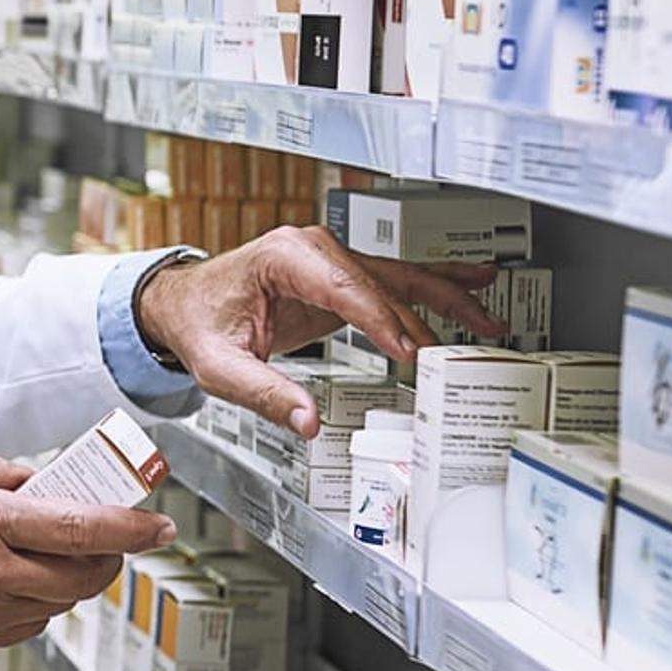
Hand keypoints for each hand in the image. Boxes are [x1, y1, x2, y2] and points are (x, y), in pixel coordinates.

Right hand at [0, 446, 168, 665]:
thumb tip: (31, 478)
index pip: (81, 527)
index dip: (131, 527)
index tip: (158, 524)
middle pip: (87, 574)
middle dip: (112, 556)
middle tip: (114, 537)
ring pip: (63, 603)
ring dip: (74, 579)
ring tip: (58, 554)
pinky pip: (31, 626)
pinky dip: (40, 602)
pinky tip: (19, 581)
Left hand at [134, 227, 502, 437]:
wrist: (183, 304)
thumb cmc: (197, 324)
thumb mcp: (219, 366)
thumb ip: (263, 392)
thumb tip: (307, 421)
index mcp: (284, 258)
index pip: (347, 291)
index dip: (384, 323)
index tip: (410, 352)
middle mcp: (312, 249)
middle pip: (383, 282)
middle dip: (430, 313)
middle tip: (467, 342)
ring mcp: (329, 259)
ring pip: (398, 277)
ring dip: (447, 296)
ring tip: (489, 316)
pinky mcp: (339, 277)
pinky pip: (391, 282)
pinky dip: (432, 284)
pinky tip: (474, 281)